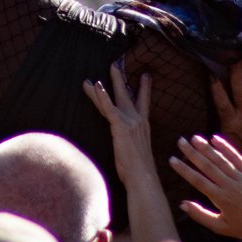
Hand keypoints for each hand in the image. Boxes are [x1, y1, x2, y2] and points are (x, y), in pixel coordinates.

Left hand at [85, 64, 161, 183]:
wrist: (143, 177)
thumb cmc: (139, 172)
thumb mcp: (138, 153)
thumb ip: (133, 145)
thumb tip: (130, 148)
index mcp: (143, 126)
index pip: (143, 103)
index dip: (144, 89)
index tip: (146, 76)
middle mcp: (138, 120)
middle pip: (127, 95)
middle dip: (120, 79)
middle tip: (116, 64)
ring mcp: (129, 121)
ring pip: (115, 98)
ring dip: (106, 83)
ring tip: (99, 72)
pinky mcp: (120, 126)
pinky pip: (108, 107)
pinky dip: (102, 95)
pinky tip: (95, 84)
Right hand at [170, 135, 241, 241]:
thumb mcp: (220, 227)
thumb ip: (200, 215)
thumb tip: (182, 204)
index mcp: (220, 198)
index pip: (197, 180)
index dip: (184, 169)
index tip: (172, 160)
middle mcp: (229, 185)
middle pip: (207, 165)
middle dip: (192, 153)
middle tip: (180, 142)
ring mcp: (241, 178)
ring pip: (220, 159)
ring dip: (206, 147)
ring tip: (194, 138)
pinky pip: (237, 157)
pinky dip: (226, 147)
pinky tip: (216, 138)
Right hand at [209, 63, 241, 172]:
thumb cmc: (239, 149)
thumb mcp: (224, 137)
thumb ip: (217, 122)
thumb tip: (201, 115)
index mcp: (230, 120)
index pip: (220, 99)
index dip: (215, 85)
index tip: (211, 70)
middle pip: (240, 87)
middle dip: (236, 69)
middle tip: (235, 53)